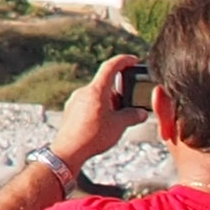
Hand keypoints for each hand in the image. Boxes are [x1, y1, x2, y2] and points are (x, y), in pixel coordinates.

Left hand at [48, 58, 142, 172]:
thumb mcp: (119, 125)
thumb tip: (141, 113)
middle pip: (105, 84)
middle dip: (119, 93)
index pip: (110, 67)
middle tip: (128, 105)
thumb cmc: (93, 136)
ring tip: (117, 119)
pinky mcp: (71, 110)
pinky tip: (104, 124)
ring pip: (97, 95)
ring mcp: (75, 100)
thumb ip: (132, 115)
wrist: (68, 150)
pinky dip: (99, 108)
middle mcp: (83, 91)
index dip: (123, 60)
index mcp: (96, 90)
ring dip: (109, 102)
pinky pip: (88, 103)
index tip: (133, 59)